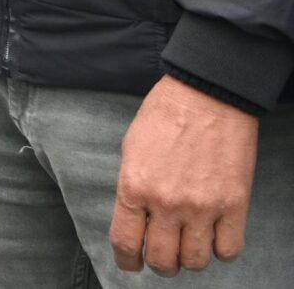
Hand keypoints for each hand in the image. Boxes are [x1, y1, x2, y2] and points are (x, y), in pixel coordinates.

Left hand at [110, 75, 258, 273]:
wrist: (206, 96)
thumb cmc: (164, 117)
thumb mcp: (131, 151)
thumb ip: (133, 189)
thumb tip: (137, 219)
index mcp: (134, 187)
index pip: (126, 242)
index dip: (127, 261)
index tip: (130, 265)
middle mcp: (167, 203)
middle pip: (162, 261)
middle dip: (159, 265)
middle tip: (162, 257)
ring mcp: (203, 207)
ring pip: (196, 261)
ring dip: (190, 260)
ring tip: (189, 246)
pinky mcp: (234, 205)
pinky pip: (229, 250)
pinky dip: (221, 251)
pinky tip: (215, 237)